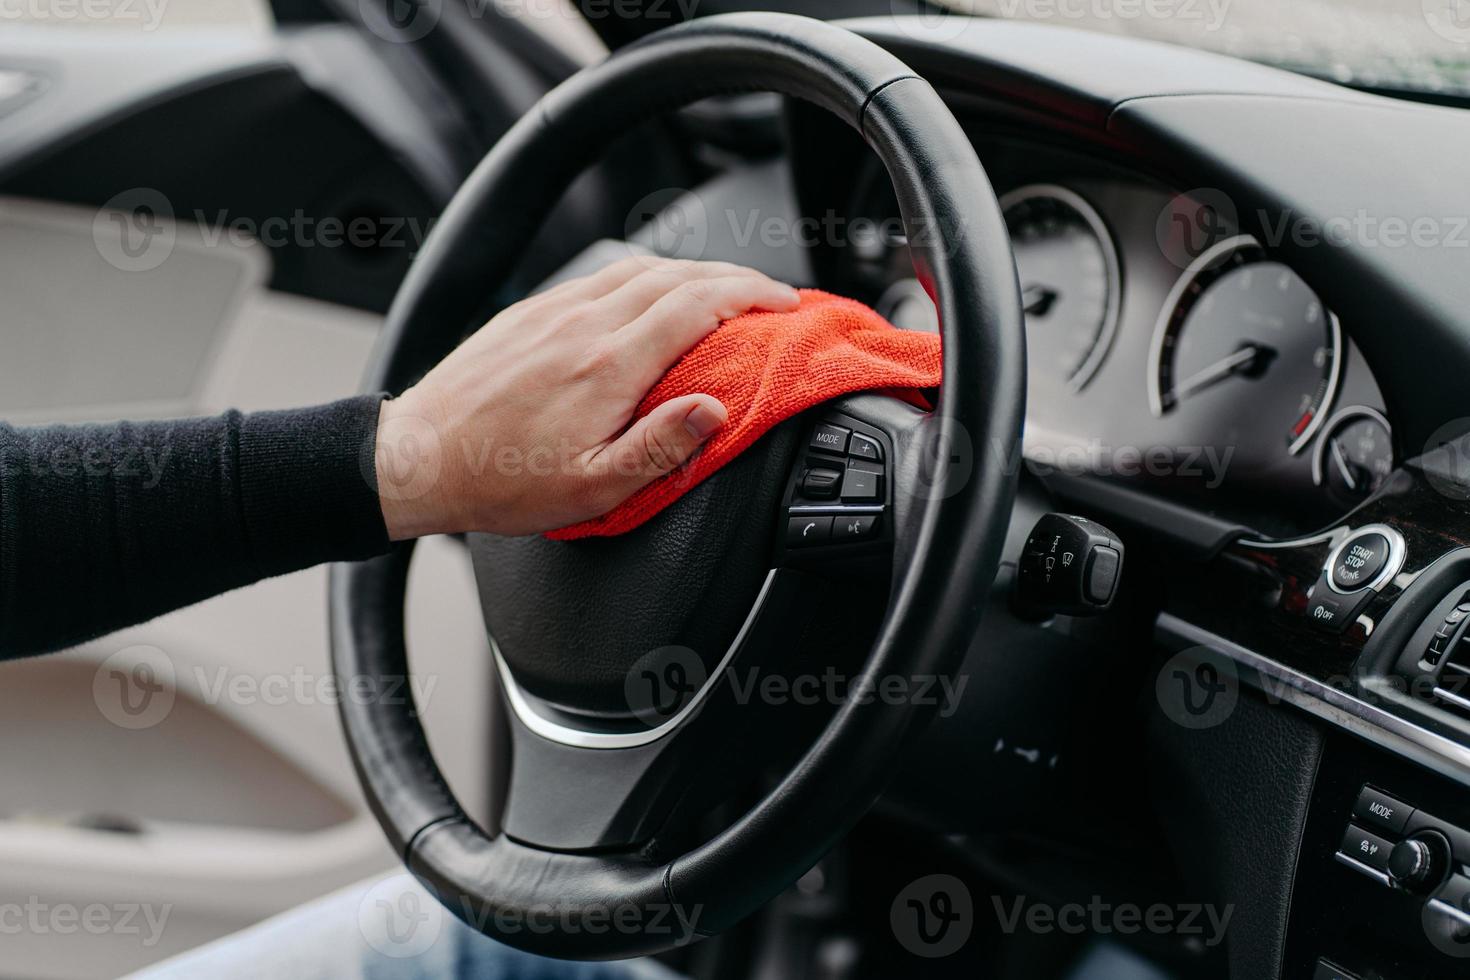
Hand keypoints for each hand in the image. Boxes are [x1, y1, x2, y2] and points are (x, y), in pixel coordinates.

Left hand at [373, 257, 800, 538]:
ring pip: (640, 268)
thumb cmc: (502, 480)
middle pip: (678, 275)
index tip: (783, 303)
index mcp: (609, 365)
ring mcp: (554, 311)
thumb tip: (713, 410)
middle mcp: (584, 324)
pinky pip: (601, 275)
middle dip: (734, 275)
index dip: (751, 295)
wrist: (418, 457)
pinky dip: (645, 274)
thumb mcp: (592, 489)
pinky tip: (654, 291)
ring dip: (692, 269)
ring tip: (724, 288)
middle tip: (769, 292)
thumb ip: (661, 448)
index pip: (699, 305)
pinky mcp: (530, 312)